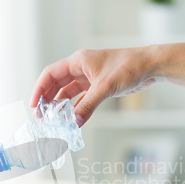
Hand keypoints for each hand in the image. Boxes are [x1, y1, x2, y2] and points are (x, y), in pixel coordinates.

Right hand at [29, 43, 184, 126]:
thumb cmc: (129, 67)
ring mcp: (90, 77)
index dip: (39, 89)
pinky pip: (82, 98)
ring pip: (69, 92)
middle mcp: (81, 68)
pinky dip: (76, 108)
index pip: (51, 74)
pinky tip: (72, 119)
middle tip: (42, 117)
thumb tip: (74, 122)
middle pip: (57, 84)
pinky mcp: (99, 86)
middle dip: (48, 100)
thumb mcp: (105, 87)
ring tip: (55, 120)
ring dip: (61, 106)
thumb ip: (88, 106)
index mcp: (78, 61)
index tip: (34, 105)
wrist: (150, 66)